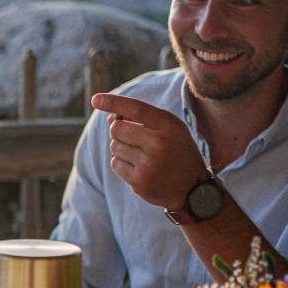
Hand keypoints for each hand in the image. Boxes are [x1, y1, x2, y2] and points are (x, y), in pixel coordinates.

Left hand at [92, 93, 208, 210]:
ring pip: (114, 146)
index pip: (136, 109)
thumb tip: (109, 118)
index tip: (96, 99)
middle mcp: (159, 143)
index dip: (114, 102)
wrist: (191, 188)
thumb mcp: (169, 129)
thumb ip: (142, 120)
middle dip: (119, 132)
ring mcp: (149, 163)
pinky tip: (138, 167)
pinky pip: (115, 164)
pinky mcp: (139, 180)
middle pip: (117, 129)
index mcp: (169, 125)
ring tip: (141, 155)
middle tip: (133, 139)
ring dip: (121, 149)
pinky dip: (121, 164)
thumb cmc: (176, 152)